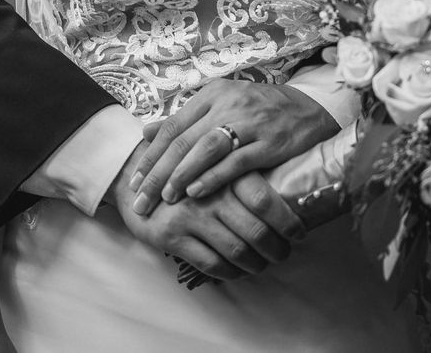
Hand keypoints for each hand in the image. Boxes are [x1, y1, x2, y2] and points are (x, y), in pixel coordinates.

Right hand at [114, 146, 304, 280]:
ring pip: (236, 250)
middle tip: (283, 254)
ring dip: (256, 264)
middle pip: (255, 230)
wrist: (132, 175)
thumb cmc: (180, 168)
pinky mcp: (172, 236)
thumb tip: (285, 186)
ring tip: (262, 264)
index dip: (287, 220)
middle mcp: (207, 192)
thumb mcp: (210, 159)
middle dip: (276, 249)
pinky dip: (230, 272)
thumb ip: (240, 168)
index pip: (264, 198)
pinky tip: (235, 270)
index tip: (298, 233)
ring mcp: (189, 215)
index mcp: (222, 170)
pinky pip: (211, 263)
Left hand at [129, 81, 338, 214]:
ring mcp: (250, 122)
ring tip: (165, 198)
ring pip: (206, 149)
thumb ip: (185, 120)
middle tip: (140, 199)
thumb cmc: (260, 110)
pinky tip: (196, 192)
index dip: (150, 155)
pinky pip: (236, 161)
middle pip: (184, 140)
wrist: (311, 109)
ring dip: (182, 175)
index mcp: (213, 94)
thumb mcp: (222, 105)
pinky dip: (214, 177)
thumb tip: (145, 133)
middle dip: (158, 173)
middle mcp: (228, 104)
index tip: (134, 181)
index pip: (173, 126)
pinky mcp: (270, 142)